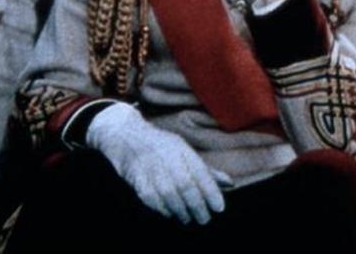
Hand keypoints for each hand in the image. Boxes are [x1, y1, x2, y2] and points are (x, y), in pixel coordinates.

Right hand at [86, 103, 227, 224]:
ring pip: (169, 195)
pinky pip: (151, 198)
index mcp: (182, 149)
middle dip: (197, 206)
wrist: (125, 136)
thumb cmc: (161, 146)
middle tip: (205, 219)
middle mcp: (168, 157)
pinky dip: (162, 208)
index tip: (219, 207)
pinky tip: (170, 213)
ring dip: (181, 210)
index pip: (201, 172)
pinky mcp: (136, 177)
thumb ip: (205, 170)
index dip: (211, 192)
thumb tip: (230, 183)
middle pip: (186, 186)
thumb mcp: (184, 151)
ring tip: (188, 218)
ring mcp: (151, 167)